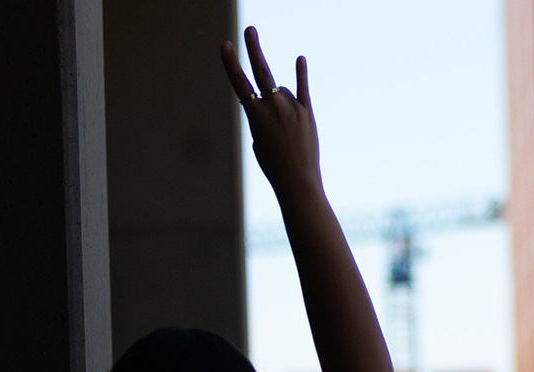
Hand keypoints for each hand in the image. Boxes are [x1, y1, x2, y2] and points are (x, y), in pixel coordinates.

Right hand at [221, 27, 321, 195]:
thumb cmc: (273, 163)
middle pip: (261, 72)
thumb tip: (276, 99)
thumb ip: (264, 114)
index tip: (225, 44)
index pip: (239, 83)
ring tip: (285, 130)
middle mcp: (273, 107)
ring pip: (283, 92)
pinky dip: (301, 74)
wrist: (297, 180)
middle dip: (254, 49)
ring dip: (281, 104)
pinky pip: (303, 89)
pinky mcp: (308, 113)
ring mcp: (292, 108)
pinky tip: (300, 59)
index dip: (231, 63)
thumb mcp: (259, 138)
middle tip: (249, 30)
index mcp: (254, 115)